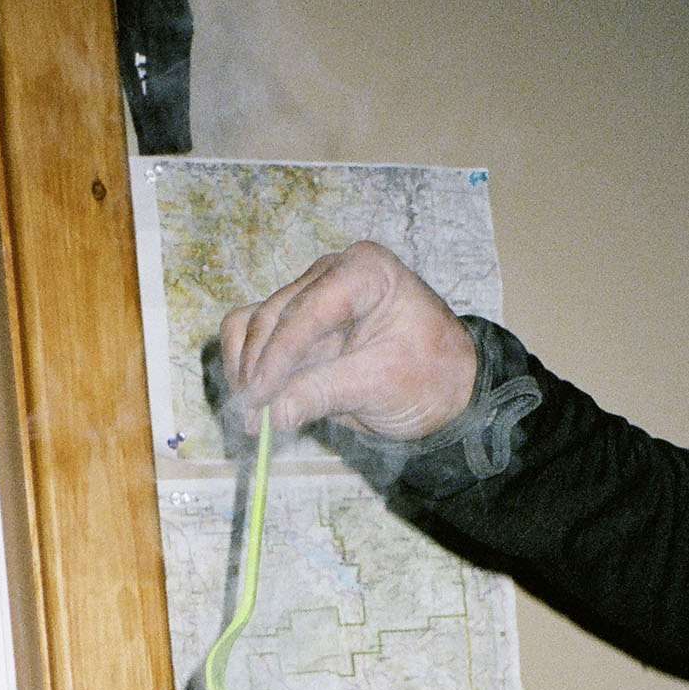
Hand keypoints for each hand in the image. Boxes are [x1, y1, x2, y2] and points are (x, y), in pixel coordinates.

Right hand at [219, 242, 478, 441]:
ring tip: (253, 417)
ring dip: (245, 370)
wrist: (443, 388)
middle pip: (271, 315)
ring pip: (251, 324)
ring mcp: (307, 296)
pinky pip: (251, 337)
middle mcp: (329, 275)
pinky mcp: (293, 324)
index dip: (277, 356)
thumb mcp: (383, 385)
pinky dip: (246, 369)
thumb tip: (275, 413)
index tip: (261, 398)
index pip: (306, 310)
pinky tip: (256, 403)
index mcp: (363, 272)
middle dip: (258, 368)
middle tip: (254, 418)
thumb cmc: (429, 376)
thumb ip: (326, 393)